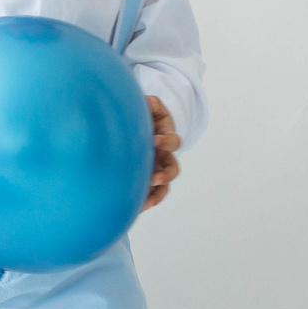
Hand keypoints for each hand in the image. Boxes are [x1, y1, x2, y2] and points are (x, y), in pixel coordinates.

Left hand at [143, 96, 181, 210]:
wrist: (144, 126)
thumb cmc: (147, 115)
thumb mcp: (151, 107)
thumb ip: (151, 104)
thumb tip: (147, 100)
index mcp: (166, 138)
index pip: (172, 141)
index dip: (166, 141)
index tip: (154, 140)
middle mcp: (164, 156)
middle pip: (173, 169)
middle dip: (165, 175)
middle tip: (154, 178)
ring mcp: (157, 169)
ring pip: (164, 187)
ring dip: (156, 194)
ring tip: (145, 203)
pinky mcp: (148, 178)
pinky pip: (151, 193)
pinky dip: (145, 201)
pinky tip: (135, 208)